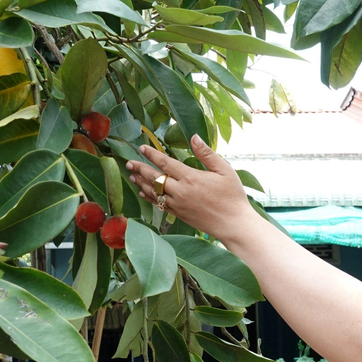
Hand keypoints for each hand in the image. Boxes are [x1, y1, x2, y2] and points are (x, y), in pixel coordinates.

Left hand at [125, 134, 256, 240]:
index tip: (141, 147)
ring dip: (141, 183)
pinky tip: (143, 192)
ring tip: (132, 175)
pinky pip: (159, 204)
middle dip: (140, 169)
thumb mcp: (224, 170)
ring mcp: (178, 205)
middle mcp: (181, 191)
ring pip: (153, 192)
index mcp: (191, 178)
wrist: (233, 224)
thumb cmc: (232, 196)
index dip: (152, 154)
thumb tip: (194, 136)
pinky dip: (149, 197)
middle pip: (154, 178)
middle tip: (128, 162)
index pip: (165, 163)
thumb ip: (206, 153)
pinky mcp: (179, 215)